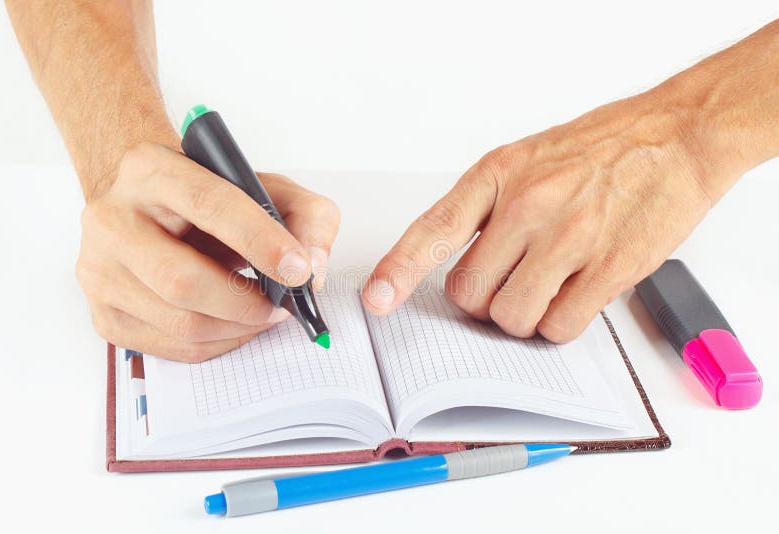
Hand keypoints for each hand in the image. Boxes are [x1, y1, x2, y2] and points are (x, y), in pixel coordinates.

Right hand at [76, 142, 338, 360]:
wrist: (147, 210)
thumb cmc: (206, 199)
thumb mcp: (264, 187)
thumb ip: (305, 215)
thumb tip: (313, 266)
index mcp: (150, 169)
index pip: (208, 204)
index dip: (259, 240)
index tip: (298, 269)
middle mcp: (111, 217)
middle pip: (182, 279)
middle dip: (246, 302)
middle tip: (283, 306)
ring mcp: (99, 269)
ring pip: (178, 320)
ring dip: (236, 327)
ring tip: (263, 314)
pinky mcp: (103, 312)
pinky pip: (169, 346)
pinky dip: (216, 344)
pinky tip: (235, 326)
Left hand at [362, 94, 713, 341]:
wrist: (676, 137)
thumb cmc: (598, 149)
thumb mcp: (525, 160)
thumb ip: (485, 210)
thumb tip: (451, 266)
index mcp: (498, 176)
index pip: (433, 231)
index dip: (398, 271)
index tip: (377, 301)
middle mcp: (528, 206)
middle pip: (469, 294)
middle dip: (481, 302)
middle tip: (506, 284)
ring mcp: (570, 238)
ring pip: (512, 317)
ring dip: (521, 317)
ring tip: (544, 289)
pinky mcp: (610, 268)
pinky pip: (559, 327)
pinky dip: (558, 324)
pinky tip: (573, 296)